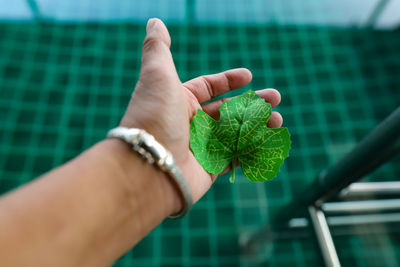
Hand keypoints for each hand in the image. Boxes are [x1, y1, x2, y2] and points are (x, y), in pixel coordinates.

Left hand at [120, 18, 282, 210]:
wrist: (148, 166)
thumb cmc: (154, 116)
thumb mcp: (157, 75)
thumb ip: (158, 47)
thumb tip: (154, 21)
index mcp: (180, 100)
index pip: (208, 87)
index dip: (229, 80)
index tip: (249, 76)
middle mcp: (191, 123)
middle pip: (228, 110)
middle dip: (253, 103)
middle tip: (275, 98)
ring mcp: (202, 146)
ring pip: (236, 133)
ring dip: (258, 125)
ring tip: (278, 120)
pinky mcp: (210, 169)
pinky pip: (236, 157)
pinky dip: (252, 149)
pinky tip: (269, 140)